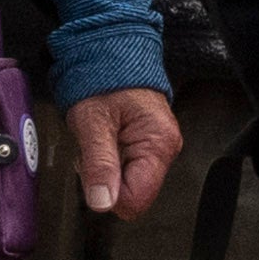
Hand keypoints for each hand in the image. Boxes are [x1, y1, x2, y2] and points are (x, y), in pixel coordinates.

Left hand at [61, 84, 182, 217]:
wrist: (112, 57)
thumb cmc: (105, 81)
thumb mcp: (92, 123)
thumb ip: (99, 165)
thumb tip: (103, 202)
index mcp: (158, 143)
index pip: (136, 199)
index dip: (108, 193)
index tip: (94, 171)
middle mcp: (166, 148)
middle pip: (133, 193)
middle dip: (107, 180)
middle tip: (96, 149)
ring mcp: (159, 148)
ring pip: (129, 184)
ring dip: (107, 170)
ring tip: (101, 142)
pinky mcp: (150, 147)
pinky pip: (128, 171)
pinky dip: (111, 161)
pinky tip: (106, 142)